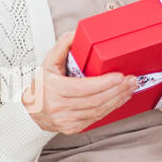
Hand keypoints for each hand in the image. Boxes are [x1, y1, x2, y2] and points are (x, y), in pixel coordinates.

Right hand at [21, 31, 137, 134]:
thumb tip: (78, 34)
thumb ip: (63, 46)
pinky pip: (96, 118)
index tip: (120, 76)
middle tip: (131, 80)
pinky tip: (119, 99)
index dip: (104, 83)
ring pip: (98, 110)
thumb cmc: (42, 85)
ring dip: (118, 99)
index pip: (83, 87)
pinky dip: (111, 108)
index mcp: (52, 88)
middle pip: (95, 99)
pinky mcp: (72, 128)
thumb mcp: (48, 62)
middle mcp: (57, 106)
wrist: (30, 110)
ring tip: (129, 88)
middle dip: (117, 90)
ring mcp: (64, 120)